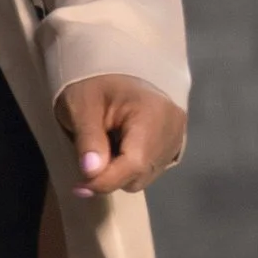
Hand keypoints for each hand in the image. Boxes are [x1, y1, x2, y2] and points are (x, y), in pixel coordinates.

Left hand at [57, 75, 186, 199]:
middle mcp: (173, 127)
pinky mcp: (174, 144)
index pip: (134, 162)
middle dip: (110, 176)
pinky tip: (118, 148)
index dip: (106, 180)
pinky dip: (131, 167)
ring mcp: (177, 136)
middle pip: (141, 173)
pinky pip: (151, 169)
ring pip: (145, 176)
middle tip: (86, 161)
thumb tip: (91, 173)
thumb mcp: (81, 107)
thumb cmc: (94, 84)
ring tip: (104, 147)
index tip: (80, 187)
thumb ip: (88, 140)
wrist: (112, 70)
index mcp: (153, 112)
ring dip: (120, 172)